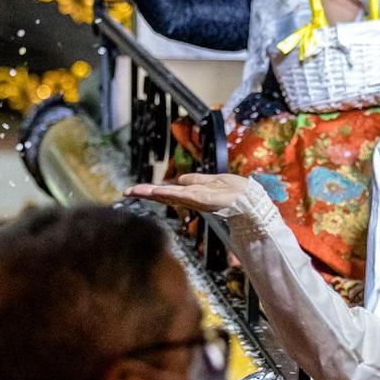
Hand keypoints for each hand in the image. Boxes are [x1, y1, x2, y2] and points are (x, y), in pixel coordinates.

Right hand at [126, 172, 257, 215]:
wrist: (252, 200)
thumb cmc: (235, 191)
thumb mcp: (212, 181)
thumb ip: (196, 180)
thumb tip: (178, 179)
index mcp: (193, 193)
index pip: (168, 191)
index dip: (152, 190)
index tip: (136, 190)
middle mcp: (191, 197)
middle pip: (164, 193)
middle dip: (146, 192)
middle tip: (127, 192)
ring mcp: (195, 199)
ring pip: (169, 194)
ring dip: (151, 192)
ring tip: (134, 191)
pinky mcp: (202, 199)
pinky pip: (181, 194)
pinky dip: (168, 193)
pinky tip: (156, 191)